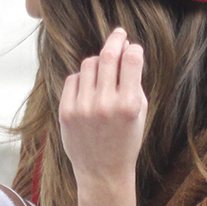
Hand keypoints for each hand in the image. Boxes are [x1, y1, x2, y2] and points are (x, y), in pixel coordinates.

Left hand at [59, 27, 146, 187]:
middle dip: (115, 40)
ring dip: (98, 62)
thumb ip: (135, 83)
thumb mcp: (140, 113)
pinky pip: (73, 79)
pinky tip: (89, 89)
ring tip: (104, 72)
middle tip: (118, 34)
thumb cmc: (126, 139)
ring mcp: (83, 108)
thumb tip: (127, 51)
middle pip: (108, 56)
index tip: (133, 47)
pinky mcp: (66, 112)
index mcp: (129, 104)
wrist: (103, 171)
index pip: (131, 59)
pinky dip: (82, 79)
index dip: (133, 48)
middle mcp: (106, 104)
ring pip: (89, 64)